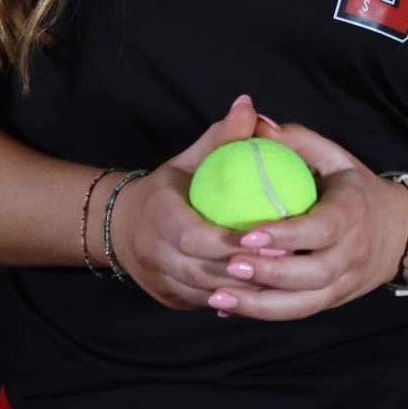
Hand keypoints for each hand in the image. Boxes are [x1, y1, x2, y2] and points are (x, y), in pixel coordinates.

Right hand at [106, 94, 277, 309]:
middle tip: (286, 261)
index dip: (227, 241)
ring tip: (282, 280)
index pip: (191, 236)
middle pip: (201, 270)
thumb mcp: (191, 159)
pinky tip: (265, 293)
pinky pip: (206, 304)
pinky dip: (234, 299)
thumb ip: (221, 137)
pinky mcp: (170, 300)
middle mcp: (152, 254)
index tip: (263, 236)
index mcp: (156, 216)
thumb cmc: (170, 187)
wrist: (121, 224)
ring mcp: (160, 282)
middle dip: (243, 271)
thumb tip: (248, 105)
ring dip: (243, 290)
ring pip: (205, 293)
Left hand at [200, 117, 407, 322]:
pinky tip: (228, 308)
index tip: (248, 234)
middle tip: (228, 265)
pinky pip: (297, 312)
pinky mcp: (331, 301)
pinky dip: (262, 313)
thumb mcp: (335, 157)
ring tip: (218, 296)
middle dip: (268, 274)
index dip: (286, 236)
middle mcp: (352, 254)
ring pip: (303, 304)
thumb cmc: (355, 188)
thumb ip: (298, 140)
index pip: (321, 229)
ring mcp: (343, 283)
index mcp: (353, 213)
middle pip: (312, 274)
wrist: (400, 232)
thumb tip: (255, 123)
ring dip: (259, 305)